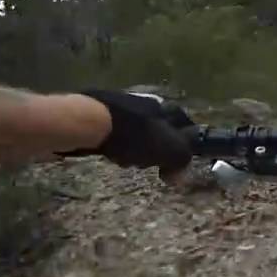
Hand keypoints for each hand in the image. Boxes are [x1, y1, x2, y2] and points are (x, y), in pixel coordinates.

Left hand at [62, 90, 193, 174]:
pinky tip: (112, 155)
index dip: (186, 146)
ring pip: (138, 133)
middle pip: (161, 130)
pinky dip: (118, 145)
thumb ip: (181, 160)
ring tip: (128, 162)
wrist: (89, 122)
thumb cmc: (135, 135)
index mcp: (167, 107)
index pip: (186, 126)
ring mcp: (123, 105)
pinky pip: (117, 133)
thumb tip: (179, 175)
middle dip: (158, 149)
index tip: (177, 164)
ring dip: (137, 148)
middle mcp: (148, 102)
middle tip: (151, 164)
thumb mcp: (170, 150)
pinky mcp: (101, 113)